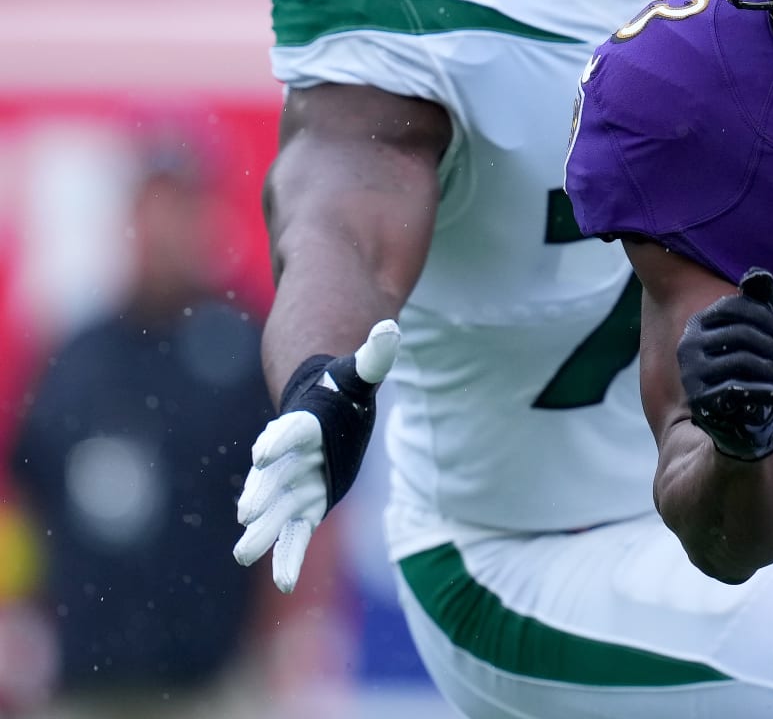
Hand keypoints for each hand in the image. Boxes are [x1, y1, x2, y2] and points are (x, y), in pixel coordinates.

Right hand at [234, 320, 399, 590]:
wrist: (319, 411)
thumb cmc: (339, 391)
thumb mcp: (359, 374)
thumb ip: (374, 356)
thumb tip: (390, 326)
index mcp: (303, 424)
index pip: (291, 431)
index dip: (280, 439)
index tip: (265, 449)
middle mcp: (290, 459)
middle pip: (274, 478)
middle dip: (261, 495)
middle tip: (247, 514)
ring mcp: (292, 485)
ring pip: (276, 512)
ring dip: (263, 533)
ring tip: (245, 553)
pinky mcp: (304, 506)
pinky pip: (295, 535)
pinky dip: (289, 557)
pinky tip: (284, 583)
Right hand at [677, 268, 772, 461]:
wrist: (734, 422)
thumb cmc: (750, 369)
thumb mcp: (754, 333)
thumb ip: (757, 303)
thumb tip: (759, 275)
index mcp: (700, 324)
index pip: (737, 307)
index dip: (767, 318)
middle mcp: (690, 346)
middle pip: (743, 334)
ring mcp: (693, 373)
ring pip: (744, 361)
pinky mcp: (702, 400)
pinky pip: (739, 390)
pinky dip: (767, 393)